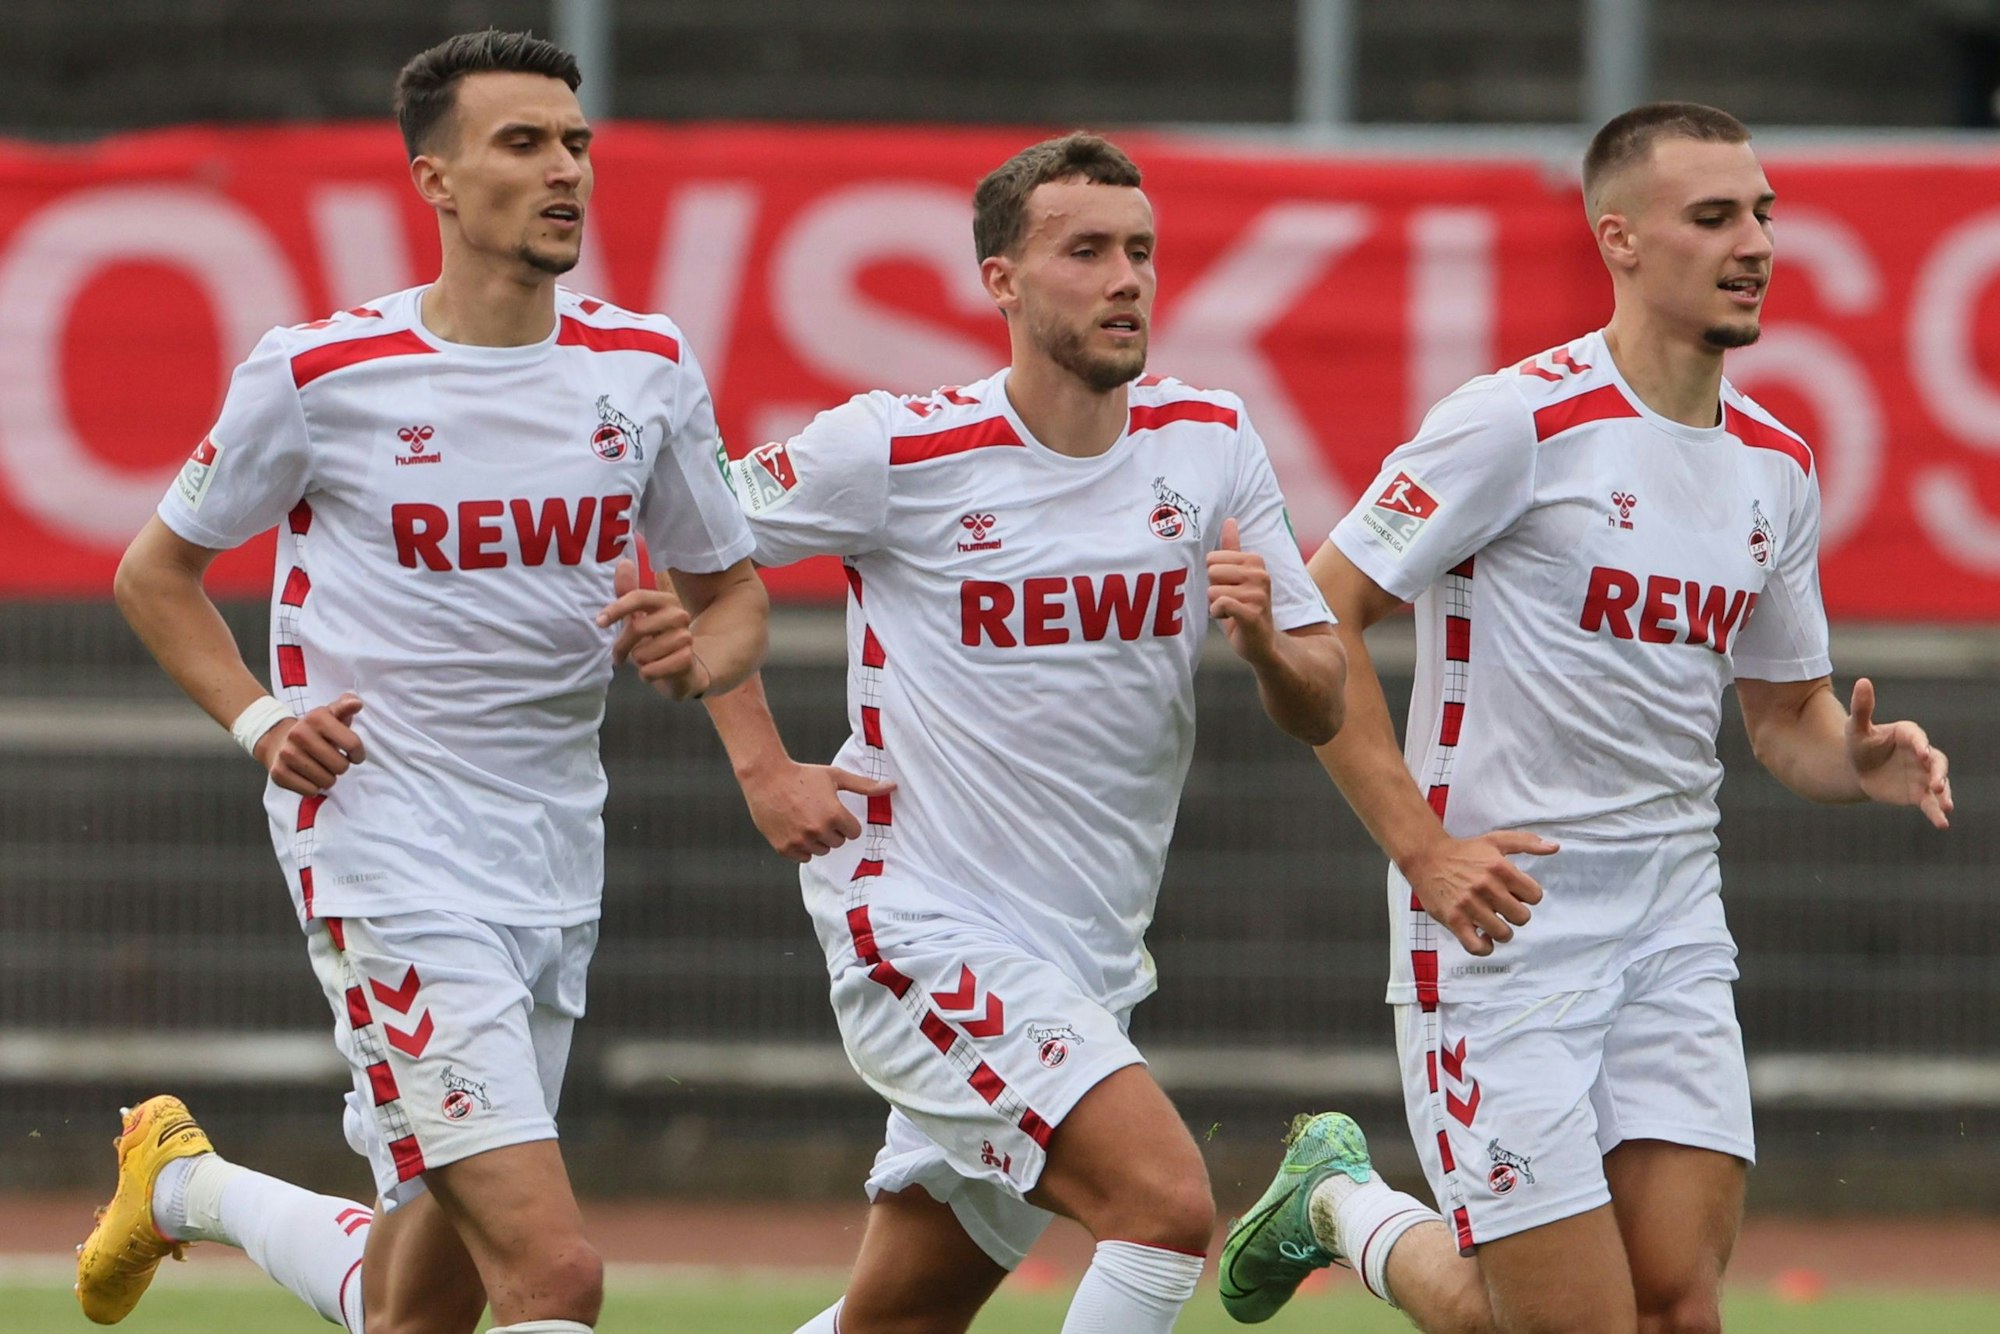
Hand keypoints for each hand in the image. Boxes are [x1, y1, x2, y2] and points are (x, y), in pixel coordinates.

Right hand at [257, 693, 365, 796]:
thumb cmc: (314, 730)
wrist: (278, 740)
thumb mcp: (330, 714)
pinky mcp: (279, 773)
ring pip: (327, 781)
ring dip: (328, 777)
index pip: (352, 744)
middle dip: (341, 766)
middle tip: (333, 760)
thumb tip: (356, 703)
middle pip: (341, 766)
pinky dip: (314, 787)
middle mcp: (299, 734)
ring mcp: (287, 754)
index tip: (354, 754)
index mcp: (316, 718)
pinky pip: (310, 791)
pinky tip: (309, 776)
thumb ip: (345, 707)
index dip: (358, 753)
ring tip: (321, 767)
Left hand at [598, 558, 711, 699]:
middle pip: (638, 627)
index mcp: (666, 601)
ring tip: (644, 661)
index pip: (638, 597)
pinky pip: (651, 670)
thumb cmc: (655, 639)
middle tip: (619, 655)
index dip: (616, 608)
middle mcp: (679, 616)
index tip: (600, 622)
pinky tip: (653, 671)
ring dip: (637, 661)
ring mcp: (685, 638)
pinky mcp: (686, 660)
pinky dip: (646, 674)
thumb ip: (628, 591)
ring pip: (643, 652)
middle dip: (622, 646)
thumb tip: (624, 562)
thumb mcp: (639, 615)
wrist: (682, 668)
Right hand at [742, 761, 894, 862]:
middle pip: (838, 843)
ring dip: (817, 840)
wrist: (766, 777)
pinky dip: (802, 847)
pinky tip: (795, 829)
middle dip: (832, 831)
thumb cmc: (803, 775)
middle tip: (817, 813)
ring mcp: (800, 841)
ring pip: (821, 851)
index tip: (834, 811)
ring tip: (805, 819)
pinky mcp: (784, 848)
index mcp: (834, 814)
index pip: (853, 833)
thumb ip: (865, 785)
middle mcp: (818, 830)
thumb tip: (893, 786)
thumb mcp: (835, 776)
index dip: (845, 822)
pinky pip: (804, 857)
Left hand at [1207, 518, 1276, 661]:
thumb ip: (1233, 548)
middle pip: (1211, 572)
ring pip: (1212, 591)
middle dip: (1213, 590)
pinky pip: (1221, 603)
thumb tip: (1229, 520)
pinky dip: (1218, 613)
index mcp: (1255, 561)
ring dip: (1215, 605)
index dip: (1214, 577)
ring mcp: (1258, 594)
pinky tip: (1229, 618)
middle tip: (1229, 601)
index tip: (1229, 588)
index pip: (1212, 558)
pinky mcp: (1253, 613)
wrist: (1262, 642)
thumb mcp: (1239, 575)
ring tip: (1231, 611)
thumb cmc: (1245, 607)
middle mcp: (1259, 574)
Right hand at [1402, 830, 1556, 956]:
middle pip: (1522, 918)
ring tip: (1491, 922)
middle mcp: (1486, 887)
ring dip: (1501, 931)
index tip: (1515, 894)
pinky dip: (1484, 947)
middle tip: (1502, 908)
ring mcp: (1469, 905)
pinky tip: (1481, 937)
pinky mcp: (1454, 920)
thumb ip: (1527, 843)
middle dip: (1515, 914)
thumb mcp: (1496, 841)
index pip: (1535, 896)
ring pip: (1503, 934)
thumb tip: (1554, 847)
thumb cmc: (1464, 851)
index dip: (1527, 897)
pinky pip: (1477, 947)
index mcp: (1500, 868)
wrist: (1426, 857)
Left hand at [1847, 678, 1950, 828]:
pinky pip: (1931, 803)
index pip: (1917, 738)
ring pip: (1939, 784)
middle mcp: (1922, 754)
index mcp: (1908, 734)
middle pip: (1937, 762)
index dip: (1920, 744)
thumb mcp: (1856, 728)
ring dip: (1944, 795)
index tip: (1921, 753)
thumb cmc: (1859, 744)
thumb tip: (1863, 680)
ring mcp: (1923, 775)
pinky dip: (1937, 812)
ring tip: (1946, 806)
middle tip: (1936, 783)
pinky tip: (1942, 823)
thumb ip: (1862, 708)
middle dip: (1938, 773)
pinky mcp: (1920, 793)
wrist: (1857, 769)